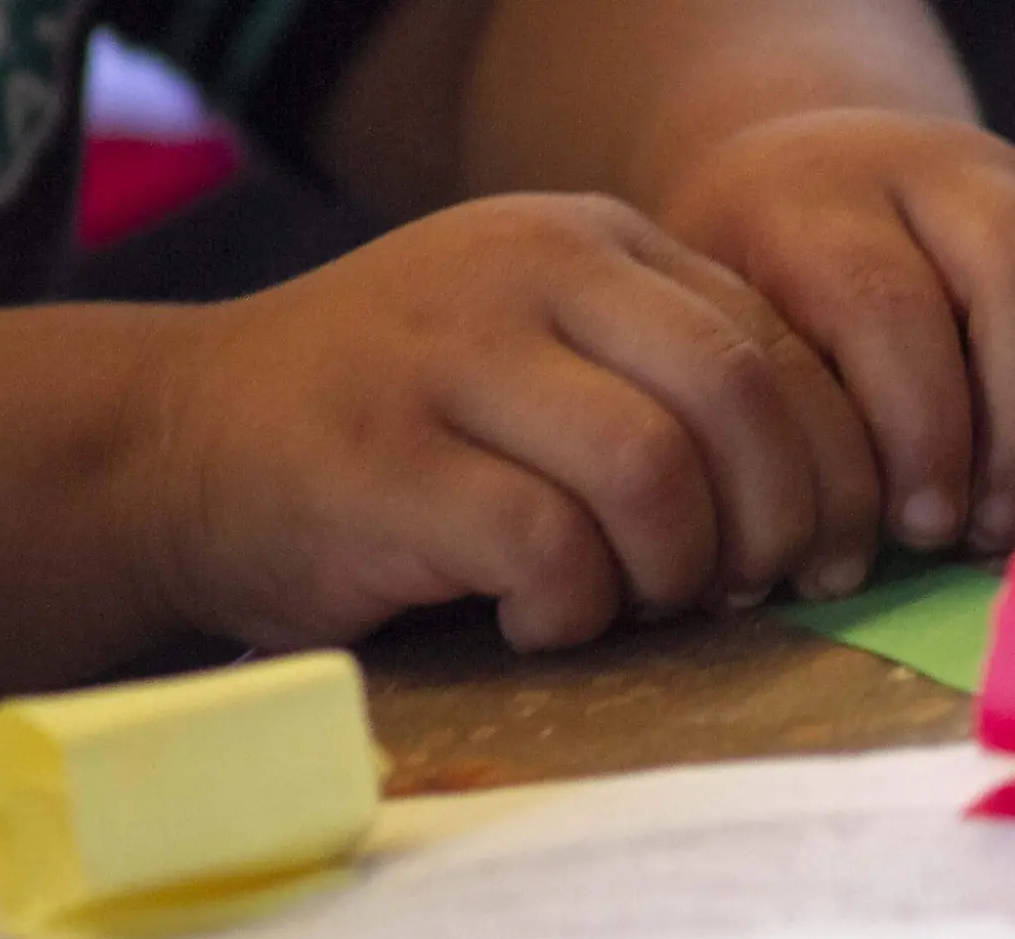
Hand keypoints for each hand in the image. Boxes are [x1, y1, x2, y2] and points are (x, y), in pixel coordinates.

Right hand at [136, 194, 881, 653]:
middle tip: (753, 590)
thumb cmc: (397, 426)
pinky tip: (539, 621)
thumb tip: (834, 509)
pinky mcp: (387, 460)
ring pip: (657, 471)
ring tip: (635, 602)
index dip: (839, 464)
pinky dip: (574, 609)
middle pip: (742, 398)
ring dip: (678, 570)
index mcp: (594, 242)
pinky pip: (549, 547)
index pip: (780, 342)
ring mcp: (452, 355)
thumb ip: (669, 389)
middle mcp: (532, 269)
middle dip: (784, 521)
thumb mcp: (544, 358)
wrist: (175, 440)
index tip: (833, 552)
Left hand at [655, 108, 1014, 551]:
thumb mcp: (733, 342)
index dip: (917, 436)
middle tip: (987, 531)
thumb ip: (786, 424)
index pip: (890, 307)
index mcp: (820, 203)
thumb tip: (847, 564)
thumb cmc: (761, 304)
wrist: (812, 175)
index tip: (915, 530)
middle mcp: (950, 175)